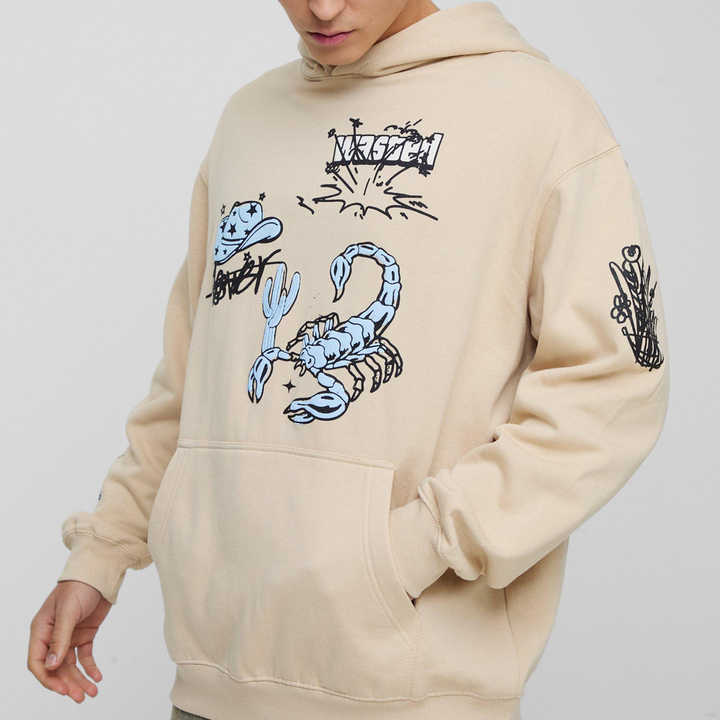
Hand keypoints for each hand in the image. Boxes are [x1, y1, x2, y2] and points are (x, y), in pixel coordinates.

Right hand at [27, 580, 110, 702]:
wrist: (100, 572)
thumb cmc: (79, 586)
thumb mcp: (68, 611)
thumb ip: (60, 638)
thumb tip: (50, 666)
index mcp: (41, 629)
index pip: (37, 661)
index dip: (48, 679)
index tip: (62, 690)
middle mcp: (52, 635)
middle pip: (55, 668)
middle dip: (67, 684)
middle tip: (81, 697)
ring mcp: (69, 636)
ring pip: (70, 665)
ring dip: (79, 680)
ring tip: (92, 692)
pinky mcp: (85, 634)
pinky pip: (84, 656)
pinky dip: (90, 667)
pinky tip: (97, 677)